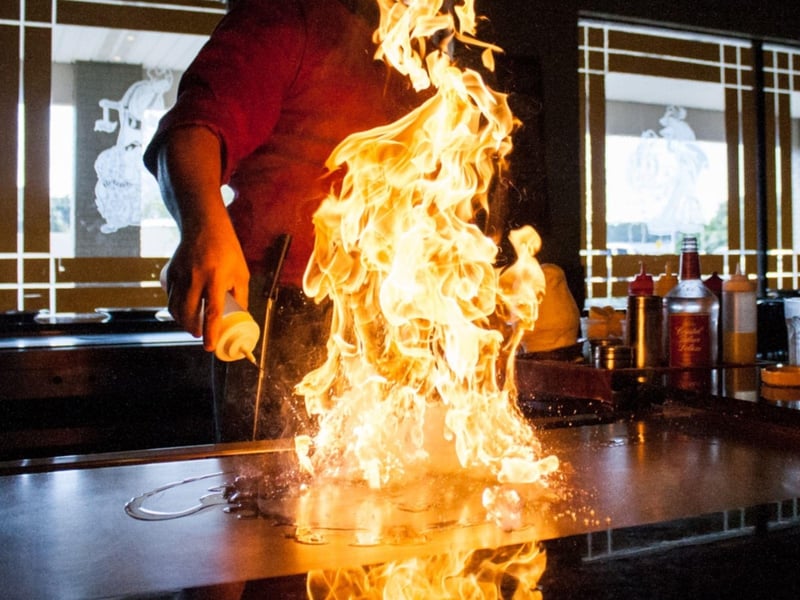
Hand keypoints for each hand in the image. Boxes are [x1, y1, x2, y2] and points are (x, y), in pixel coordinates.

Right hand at [164, 215, 249, 352]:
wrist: (203, 226)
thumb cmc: (226, 249)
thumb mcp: (241, 272)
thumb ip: (241, 296)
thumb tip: (241, 317)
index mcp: (216, 279)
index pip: (212, 313)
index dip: (210, 333)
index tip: (209, 347)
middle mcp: (195, 278)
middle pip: (188, 314)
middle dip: (193, 330)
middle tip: (200, 335)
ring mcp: (180, 275)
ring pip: (175, 308)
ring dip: (182, 321)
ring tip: (192, 326)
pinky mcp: (169, 273)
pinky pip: (170, 297)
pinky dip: (175, 307)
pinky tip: (184, 309)